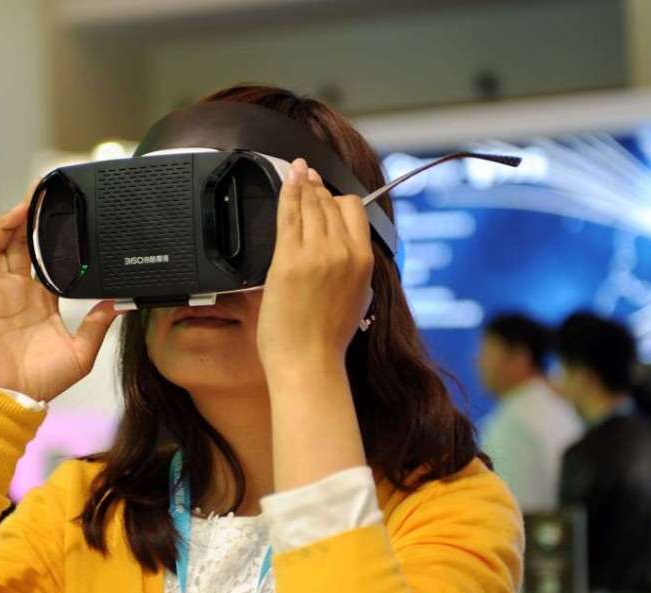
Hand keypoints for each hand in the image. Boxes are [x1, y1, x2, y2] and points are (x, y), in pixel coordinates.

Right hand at [0, 191, 122, 402]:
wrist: (12, 399)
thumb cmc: (43, 383)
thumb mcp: (82, 352)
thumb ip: (97, 325)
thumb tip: (119, 303)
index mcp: (42, 300)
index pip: (47, 258)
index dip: (53, 236)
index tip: (66, 214)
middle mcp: (17, 291)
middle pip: (21, 243)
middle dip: (30, 217)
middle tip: (42, 192)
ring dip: (8, 221)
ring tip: (23, 204)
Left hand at [257, 158, 373, 373]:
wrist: (308, 362)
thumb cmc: (327, 340)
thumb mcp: (357, 298)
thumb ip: (355, 268)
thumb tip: (348, 250)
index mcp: (364, 261)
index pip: (354, 210)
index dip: (339, 198)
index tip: (328, 193)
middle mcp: (343, 252)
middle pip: (331, 203)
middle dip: (317, 187)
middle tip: (307, 175)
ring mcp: (316, 254)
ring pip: (310, 204)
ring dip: (302, 184)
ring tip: (296, 171)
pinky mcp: (289, 260)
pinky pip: (289, 215)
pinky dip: (288, 193)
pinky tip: (286, 180)